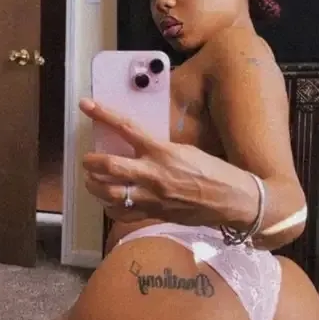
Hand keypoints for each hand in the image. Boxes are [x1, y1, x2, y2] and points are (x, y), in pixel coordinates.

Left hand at [79, 98, 248, 225]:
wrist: (232, 200)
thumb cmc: (215, 172)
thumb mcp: (186, 150)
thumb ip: (160, 149)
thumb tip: (139, 145)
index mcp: (163, 152)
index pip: (126, 128)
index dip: (103, 115)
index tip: (86, 105)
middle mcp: (153, 174)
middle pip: (108, 166)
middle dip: (91, 161)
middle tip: (88, 160)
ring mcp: (151, 197)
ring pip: (109, 192)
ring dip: (94, 185)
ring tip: (92, 180)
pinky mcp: (154, 214)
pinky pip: (122, 213)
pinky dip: (110, 207)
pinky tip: (109, 202)